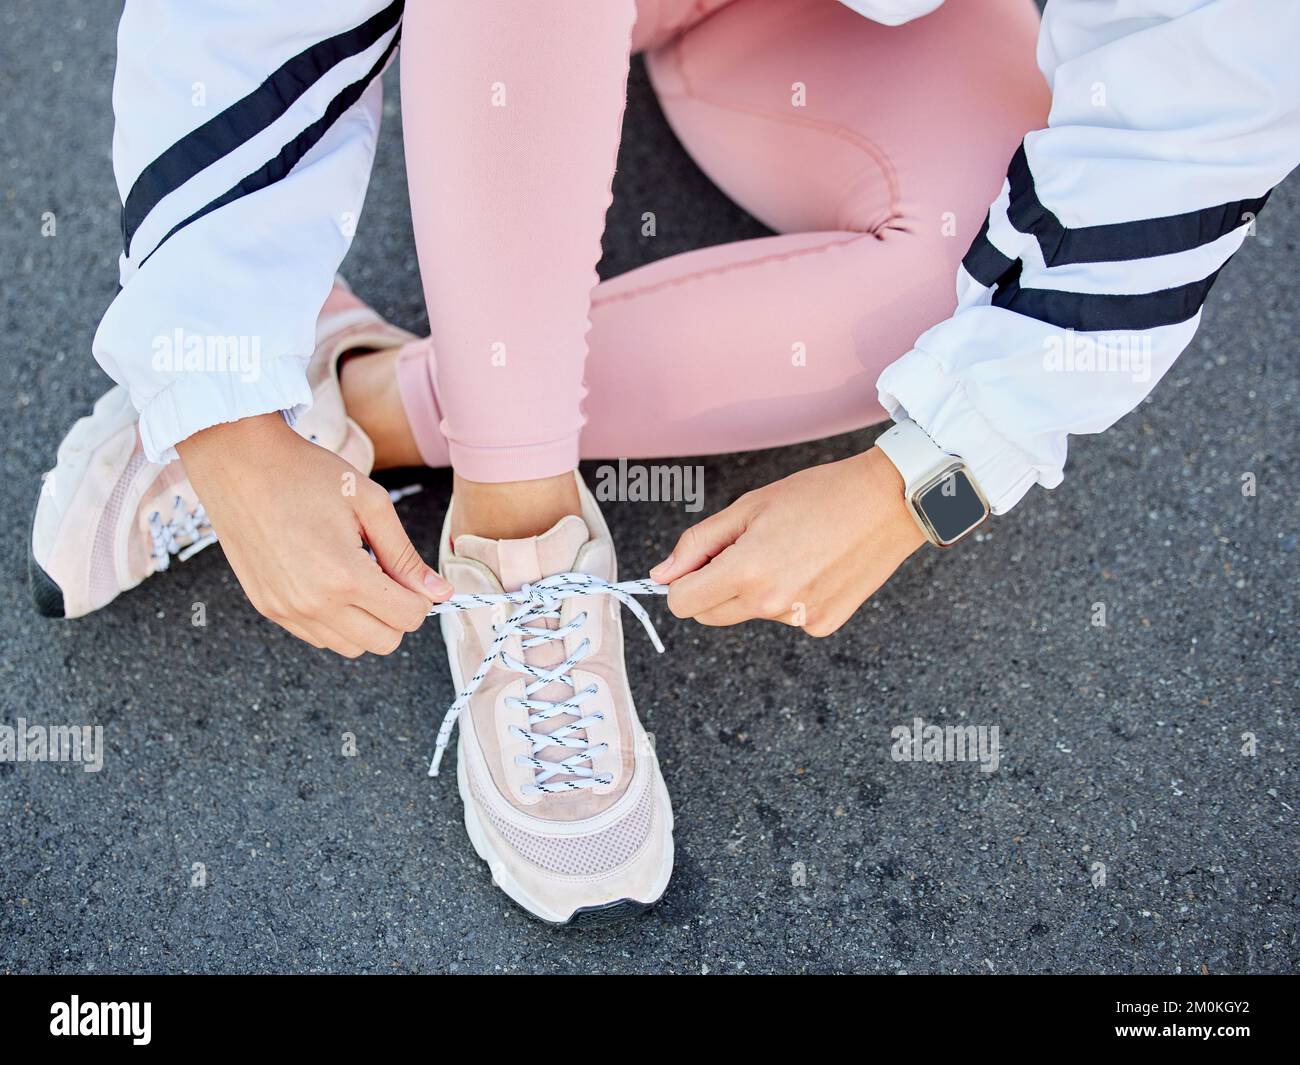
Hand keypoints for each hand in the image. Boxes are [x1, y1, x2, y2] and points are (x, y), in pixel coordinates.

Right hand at [177, 413, 451, 655]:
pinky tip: (330, 582)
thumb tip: (440, 592)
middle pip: (384, 642)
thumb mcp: (371, 504)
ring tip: (356, 576)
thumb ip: (405, 555)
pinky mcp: (268, 608)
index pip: (408, 617)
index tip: (408, 573)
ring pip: (351, 647)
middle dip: (397, 613)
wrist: (239, 463)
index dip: (419, 597)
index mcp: (344, 576)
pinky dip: (336, 621)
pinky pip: (318, 637)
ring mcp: (287, 611)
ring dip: (366, 621)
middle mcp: (313, 604)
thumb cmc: (306, 474)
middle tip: (385, 575)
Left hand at [650, 447, 925, 636]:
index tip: (699, 563)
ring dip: (755, 591)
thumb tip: (660, 575)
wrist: (888, 502)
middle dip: (714, 587)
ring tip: (791, 551)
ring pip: (750, 614)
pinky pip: (786, 618)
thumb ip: (699, 544)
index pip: (682, 603)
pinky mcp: (824, 625)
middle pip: (710, 615)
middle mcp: (771, 604)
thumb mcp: (749, 507)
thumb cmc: (819, 494)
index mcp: (746, 571)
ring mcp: (800, 620)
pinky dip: (790, 598)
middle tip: (745, 549)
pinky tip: (815, 567)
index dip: (683, 581)